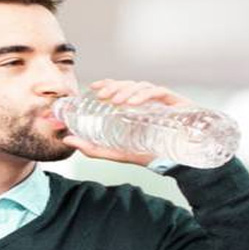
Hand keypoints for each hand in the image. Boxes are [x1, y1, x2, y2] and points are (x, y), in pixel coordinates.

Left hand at [61, 80, 195, 165]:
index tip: (94, 87)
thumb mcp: (117, 152)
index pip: (121, 89)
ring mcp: (163, 101)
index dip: (108, 84)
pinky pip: (158, 92)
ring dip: (127, 91)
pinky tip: (132, 104)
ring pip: (142, 86)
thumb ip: (92, 148)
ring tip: (115, 101)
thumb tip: (67, 139)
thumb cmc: (152, 156)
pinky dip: (143, 95)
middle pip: (130, 85)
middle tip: (102, 95)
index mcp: (137, 108)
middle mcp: (150, 102)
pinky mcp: (176, 103)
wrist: (182, 164)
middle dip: (115, 87)